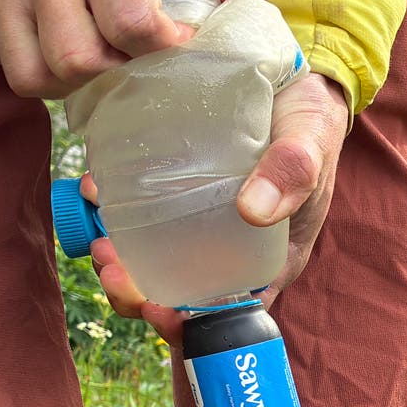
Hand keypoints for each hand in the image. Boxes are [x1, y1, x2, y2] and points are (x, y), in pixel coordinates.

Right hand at [0, 0, 253, 98]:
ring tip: (94, 60)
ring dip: (70, 83)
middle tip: (128, 59)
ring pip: (32, 73)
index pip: (131, 22)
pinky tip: (61, 45)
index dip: (159, 49)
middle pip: (77, 59)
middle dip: (110, 74)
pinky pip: (6, 62)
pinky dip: (39, 69)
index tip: (172, 43)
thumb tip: (264, 38)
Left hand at [82, 71, 349, 320]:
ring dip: (121, 260)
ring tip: (97, 235)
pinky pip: (144, 218)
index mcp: (269, 260)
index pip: (227, 315)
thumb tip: (252, 212)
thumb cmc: (311, 120)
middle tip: (109, 263)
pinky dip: (117, 214)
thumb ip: (291, 173)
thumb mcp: (311, 141)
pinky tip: (95, 191)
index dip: (187, 325)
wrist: (296, 81)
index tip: (155, 309)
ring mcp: (203, 226)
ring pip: (156, 262)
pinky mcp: (181, 195)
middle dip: (137, 293)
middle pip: (180, 295)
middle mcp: (231, 253)